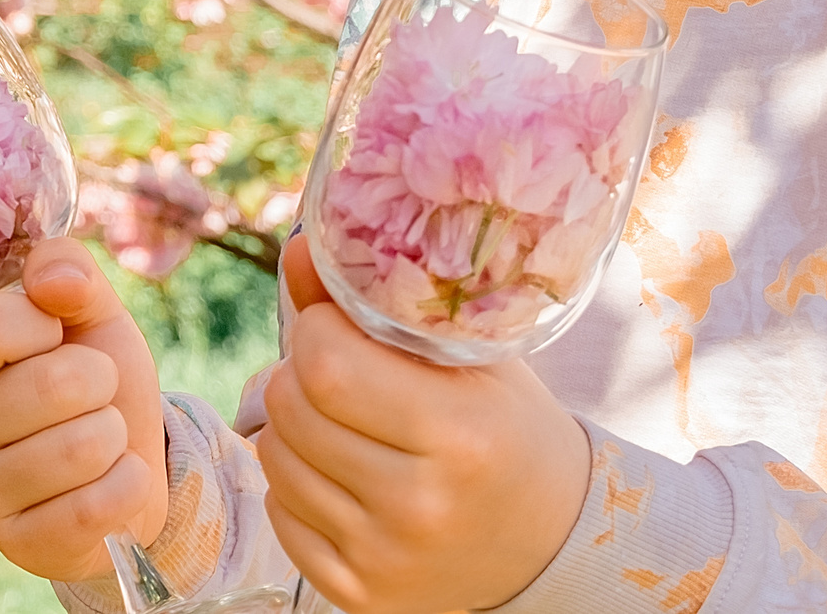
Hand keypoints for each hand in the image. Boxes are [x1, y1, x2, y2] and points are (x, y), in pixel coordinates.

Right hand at [0, 238, 166, 584]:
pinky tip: (108, 481)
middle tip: (88, 392)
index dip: (41, 322)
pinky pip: (99, 507)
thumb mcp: (85, 310)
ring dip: (115, 434)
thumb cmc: (90, 374)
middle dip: (99, 379)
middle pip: (51, 384)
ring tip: (96, 437)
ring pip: (84, 447)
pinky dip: (128, 485)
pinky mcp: (17, 545)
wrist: (124, 462)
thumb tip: (53, 282)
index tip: (52, 334)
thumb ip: (66, 269)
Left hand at [259, 238, 589, 613]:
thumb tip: (298, 247)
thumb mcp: (464, 356)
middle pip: (290, 408)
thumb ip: (373, 303)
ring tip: (344, 423)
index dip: (317, 330)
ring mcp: (386, 558)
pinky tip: (343, 474)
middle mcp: (420, 506)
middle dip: (299, 374)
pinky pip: (280, 513)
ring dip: (293, 428)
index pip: (325, 365)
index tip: (339, 327)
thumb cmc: (505, 429)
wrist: (551, 540)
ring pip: (275, 458)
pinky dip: (297, 484)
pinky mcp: (358, 595)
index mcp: (459, 436)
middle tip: (339, 373)